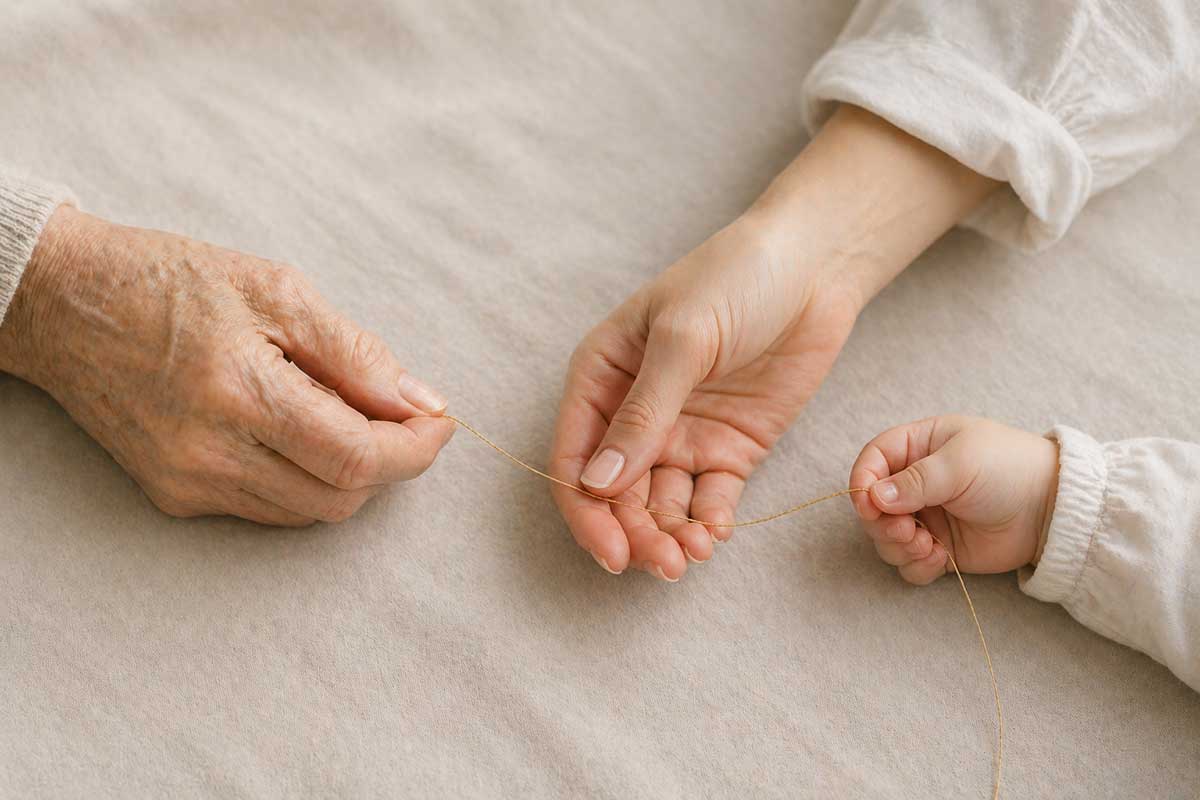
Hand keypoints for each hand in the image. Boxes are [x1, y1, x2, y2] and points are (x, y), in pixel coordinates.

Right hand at [0, 206, 454, 524]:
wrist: (62, 305)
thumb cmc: (170, 281)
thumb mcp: (275, 289)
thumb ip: (355, 353)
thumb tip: (421, 402)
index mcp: (238, 390)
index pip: (356, 456)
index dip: (414, 449)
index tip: (440, 423)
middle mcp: (208, 452)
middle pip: (340, 496)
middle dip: (391, 462)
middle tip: (401, 413)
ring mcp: (187, 482)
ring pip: (309, 510)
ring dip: (350, 474)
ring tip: (344, 414)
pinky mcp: (172, 496)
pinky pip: (268, 508)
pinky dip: (304, 478)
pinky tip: (298, 431)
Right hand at [551, 106, 998, 579]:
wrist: (816, 265)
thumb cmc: (735, 277)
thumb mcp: (682, 338)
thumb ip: (643, 413)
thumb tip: (598, 482)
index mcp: (602, 376)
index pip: (576, 457)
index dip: (586, 510)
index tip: (612, 551)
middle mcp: (634, 413)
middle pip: (618, 493)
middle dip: (635, 532)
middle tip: (663, 563)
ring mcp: (683, 433)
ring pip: (662, 503)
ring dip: (671, 534)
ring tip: (694, 553)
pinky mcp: (731, 448)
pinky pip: (710, 498)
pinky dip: (709, 522)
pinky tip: (717, 533)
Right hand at [849, 416, 1059, 584]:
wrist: (1052, 508)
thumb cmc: (1008, 468)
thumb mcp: (960, 462)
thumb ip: (915, 480)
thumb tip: (874, 496)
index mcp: (917, 448)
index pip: (872, 461)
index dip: (863, 483)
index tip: (868, 505)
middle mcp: (915, 484)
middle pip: (873, 506)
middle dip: (881, 523)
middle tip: (905, 531)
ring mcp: (926, 518)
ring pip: (886, 538)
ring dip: (898, 547)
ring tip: (926, 546)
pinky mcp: (939, 548)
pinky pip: (909, 564)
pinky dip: (916, 565)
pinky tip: (939, 558)